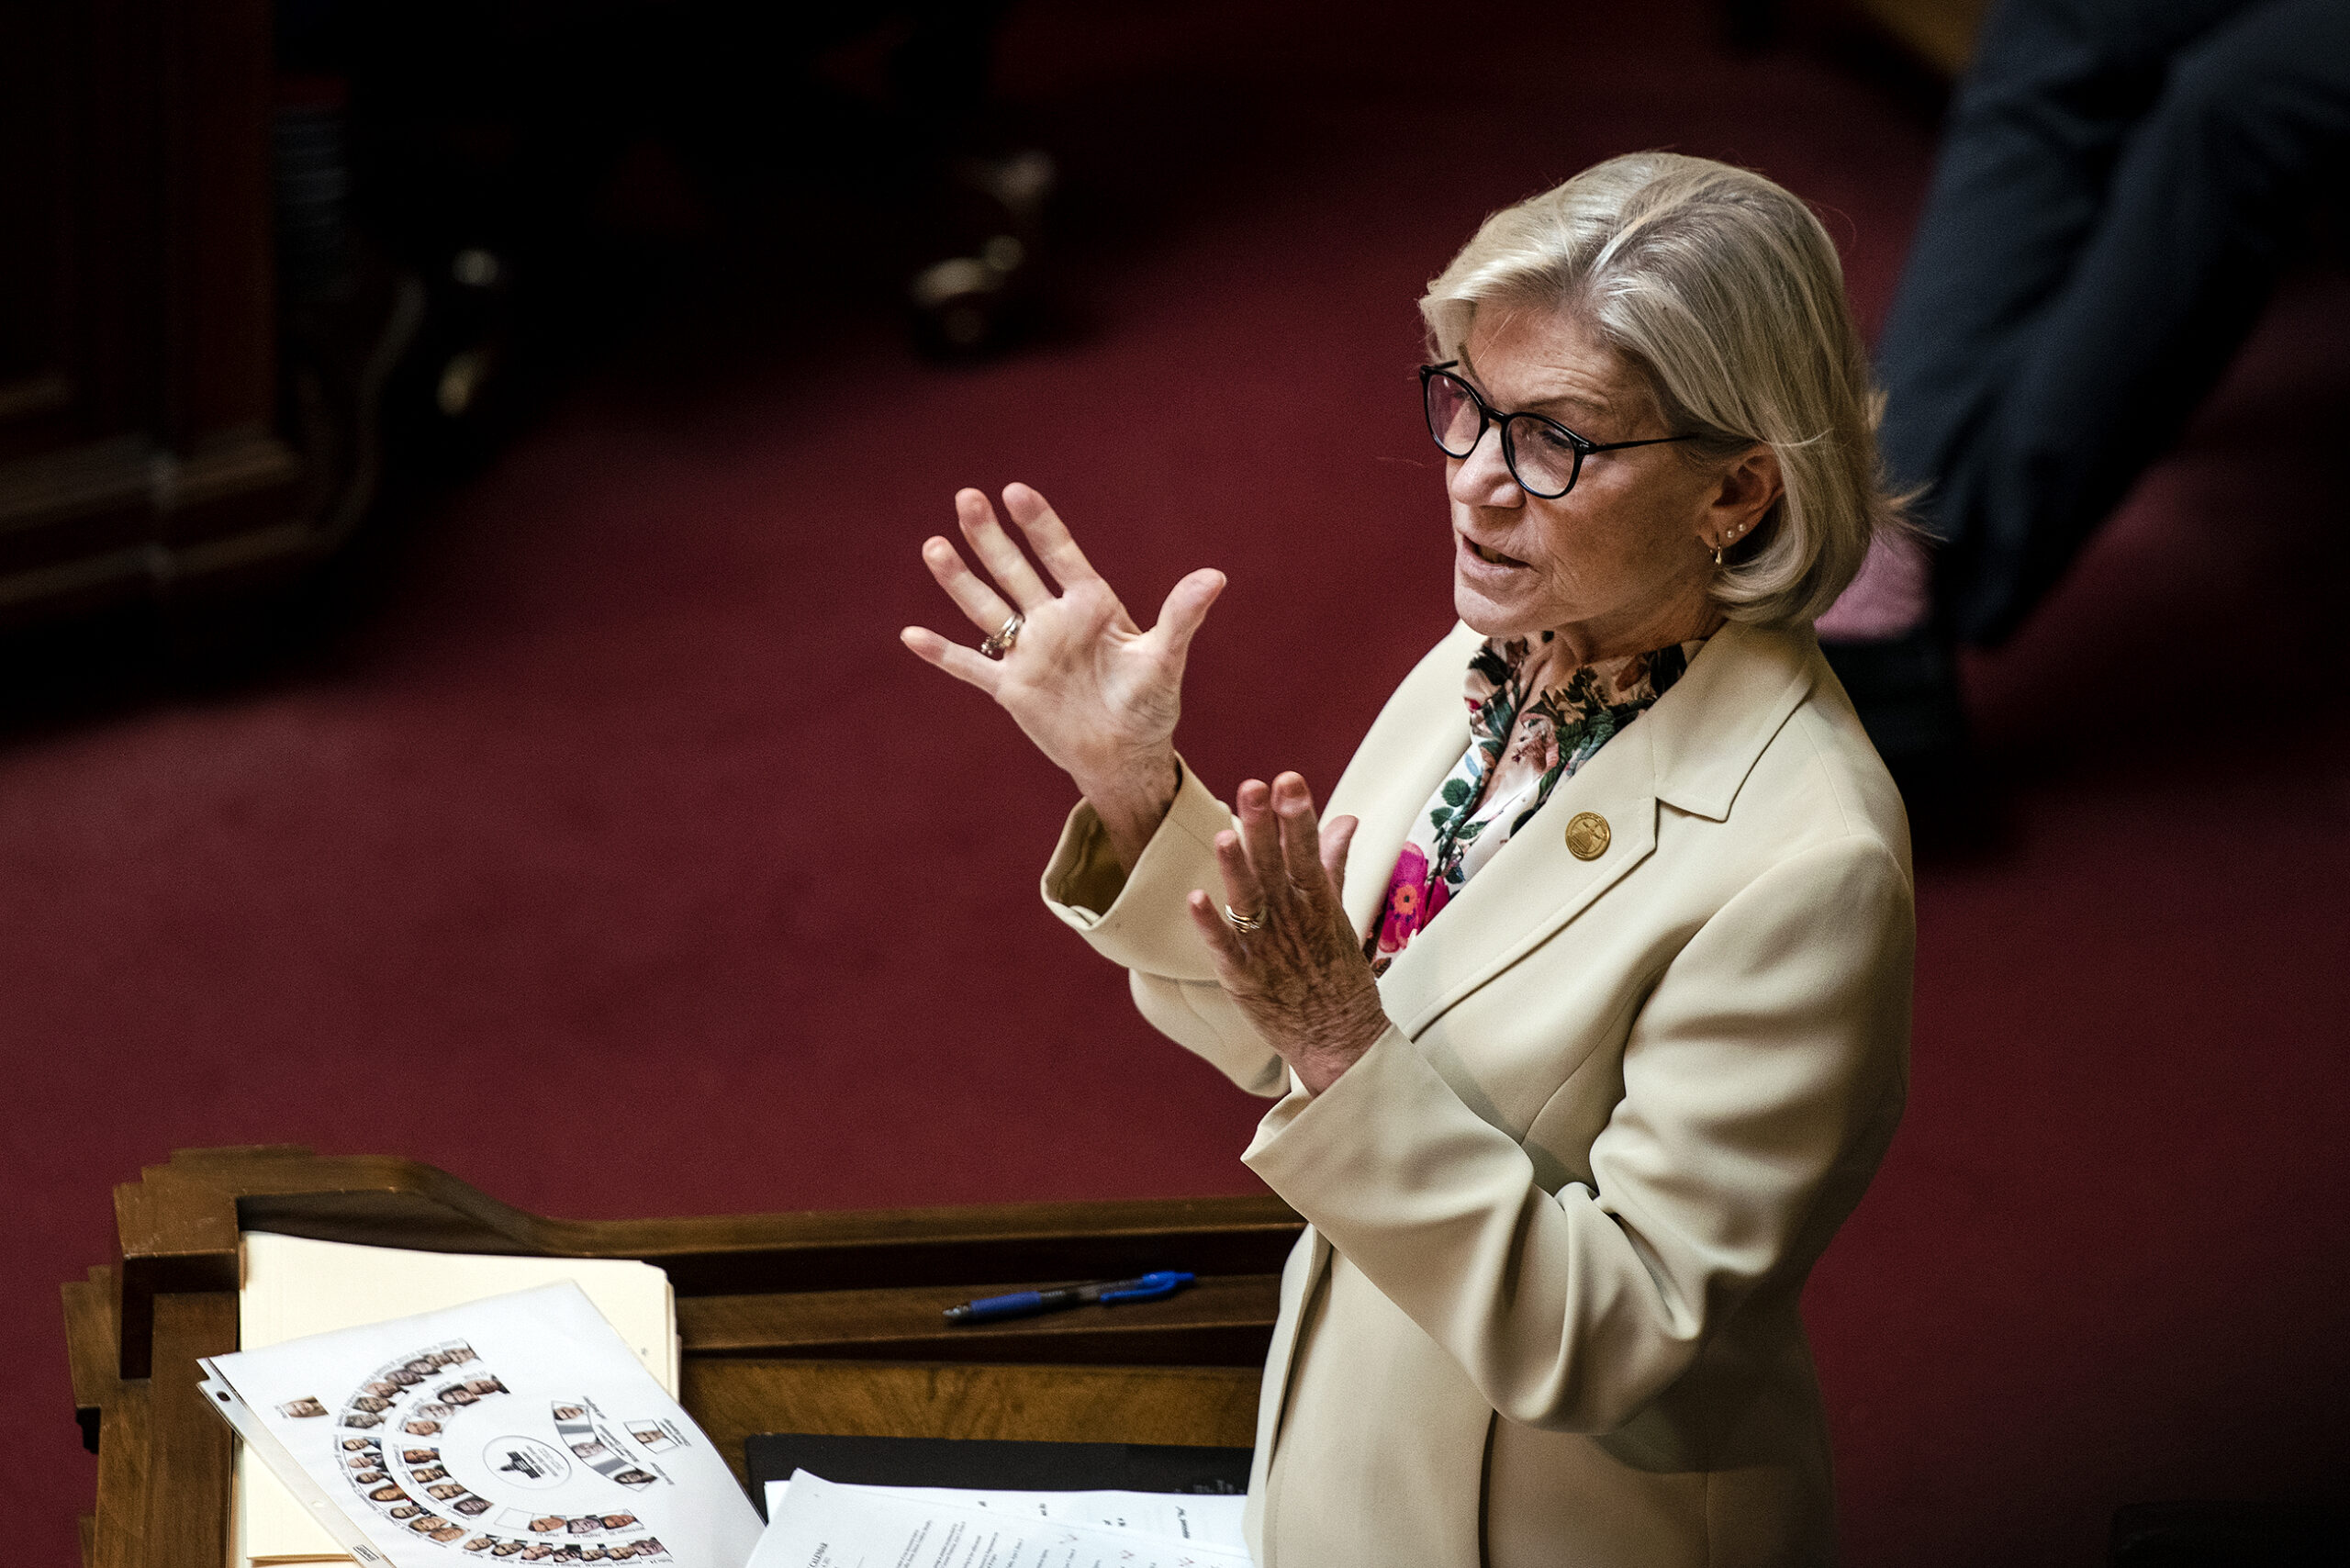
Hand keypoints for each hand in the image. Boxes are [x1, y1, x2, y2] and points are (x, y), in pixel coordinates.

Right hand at [901, 484, 1224, 870]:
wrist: (1127, 756)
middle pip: (1014, 570)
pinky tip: (912, 634)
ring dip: (959, 580)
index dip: (1038, 524)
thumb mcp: (1166, 658)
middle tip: (967, 498)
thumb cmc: (1151, 705)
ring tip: (934, 546)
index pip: (1060, 554)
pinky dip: (943, 652)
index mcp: (1091, 606)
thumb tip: (1215, 576)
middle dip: (989, 536)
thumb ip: (1182, 615)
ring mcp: (1029, 653)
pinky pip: (971, 666)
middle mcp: (1054, 622)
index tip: (1016, 490)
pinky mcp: (1012, 688)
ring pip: (987, 608)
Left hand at [1186, 773, 1391, 1094]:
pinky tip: (1196, 898)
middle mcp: (1292, 919)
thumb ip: (1334, 861)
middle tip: (1254, 787)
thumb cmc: (1337, 973)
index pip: (1307, 850)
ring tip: (1225, 836)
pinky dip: (1210, 924)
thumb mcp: (1339, 911)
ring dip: (1236, 870)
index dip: (1297, 815)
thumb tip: (1345, 818)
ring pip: (1249, 901)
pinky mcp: (1242, 976)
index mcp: (1316, 901)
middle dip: (1265, 827)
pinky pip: (1223, 946)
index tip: (1288, 780)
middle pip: (1275, 866)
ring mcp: (1266, 947)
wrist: (1337, 1038)